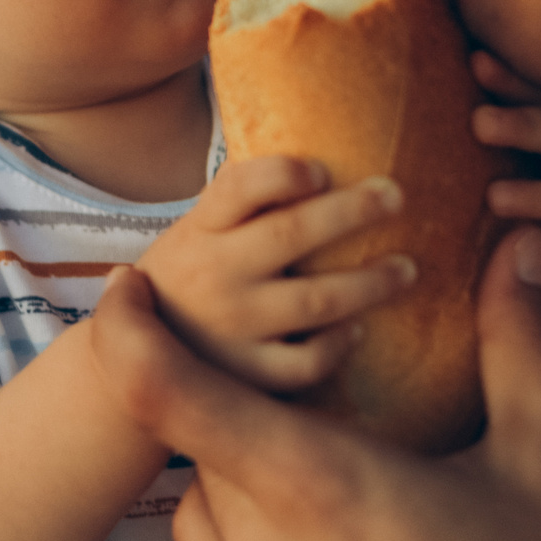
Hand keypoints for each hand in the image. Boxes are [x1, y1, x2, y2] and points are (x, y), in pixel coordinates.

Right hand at [140, 157, 415, 391]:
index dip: (284, 174)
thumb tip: (327, 164)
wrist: (133, 357)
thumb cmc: (191, 277)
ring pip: (316, 301)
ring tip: (406, 269)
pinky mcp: (244, 376)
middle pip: (291, 234)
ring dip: (371, 282)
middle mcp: (212, 272)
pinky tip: (357, 329)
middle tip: (397, 196)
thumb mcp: (198, 231)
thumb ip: (246, 205)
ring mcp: (229, 327)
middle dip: (352, 211)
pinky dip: (339, 344)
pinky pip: (307, 362)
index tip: (323, 170)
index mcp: (200, 227)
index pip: (240, 186)